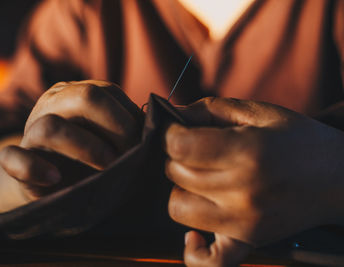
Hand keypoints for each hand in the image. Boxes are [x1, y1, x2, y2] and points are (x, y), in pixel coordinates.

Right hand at [0, 80, 142, 199]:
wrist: (52, 180)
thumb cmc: (89, 159)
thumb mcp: (110, 139)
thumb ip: (128, 129)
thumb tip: (159, 124)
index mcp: (76, 94)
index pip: (106, 91)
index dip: (130, 117)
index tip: (144, 143)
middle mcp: (53, 106)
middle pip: (84, 97)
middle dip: (117, 127)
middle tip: (131, 154)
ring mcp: (31, 132)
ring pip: (50, 127)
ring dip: (87, 147)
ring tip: (108, 167)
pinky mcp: (15, 160)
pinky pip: (12, 157)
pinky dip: (34, 168)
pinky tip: (56, 179)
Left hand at [165, 97, 343, 264]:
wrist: (340, 178)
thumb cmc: (298, 139)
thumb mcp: (260, 112)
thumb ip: (211, 109)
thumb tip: (172, 114)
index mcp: (247, 151)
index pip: (180, 147)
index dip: (171, 135)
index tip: (178, 132)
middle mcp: (242, 190)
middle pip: (176, 174)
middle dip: (178, 157)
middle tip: (196, 151)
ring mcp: (244, 221)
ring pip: (179, 208)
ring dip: (182, 190)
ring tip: (201, 180)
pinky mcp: (249, 240)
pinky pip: (209, 260)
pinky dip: (194, 249)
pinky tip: (195, 233)